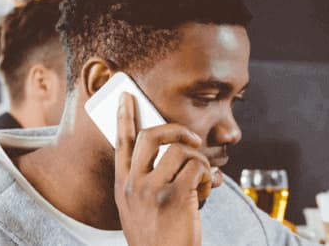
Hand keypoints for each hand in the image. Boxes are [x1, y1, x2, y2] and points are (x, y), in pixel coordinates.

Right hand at [113, 94, 213, 245]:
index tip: (127, 96)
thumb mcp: (138, 209)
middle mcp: (133, 184)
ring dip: (199, 161)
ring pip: (181, 150)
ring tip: (202, 180)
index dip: (124, 116)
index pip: (121, 143)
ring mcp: (153, 189)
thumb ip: (147, 183)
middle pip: (152, 135)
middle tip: (193, 139)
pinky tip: (206, 191)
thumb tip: (179, 156)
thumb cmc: (158, 238)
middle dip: (177, 129)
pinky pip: (197, 167)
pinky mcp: (175, 196)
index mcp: (122, 186)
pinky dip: (207, 176)